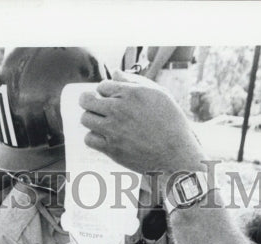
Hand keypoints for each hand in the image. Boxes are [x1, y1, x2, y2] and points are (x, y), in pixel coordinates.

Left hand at [79, 71, 203, 185]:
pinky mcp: (111, 149)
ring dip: (91, 119)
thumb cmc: (170, 121)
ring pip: (85, 118)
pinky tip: (103, 137)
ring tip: (102, 123)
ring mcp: (113, 130)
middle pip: (86, 100)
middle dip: (89, 101)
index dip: (106, 91)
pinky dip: (93, 137)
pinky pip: (89, 139)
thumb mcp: (158, 94)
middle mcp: (119, 109)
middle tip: (96, 107)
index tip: (113, 99)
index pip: (102, 85)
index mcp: (131, 93)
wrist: (175, 153)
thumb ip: (134, 81)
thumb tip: (114, 72)